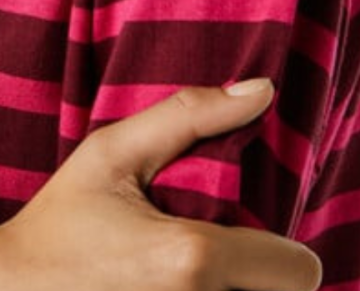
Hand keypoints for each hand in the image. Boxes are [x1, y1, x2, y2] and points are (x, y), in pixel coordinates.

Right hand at [0, 80, 321, 290]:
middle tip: (219, 256)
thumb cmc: (59, 221)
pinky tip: (167, 290)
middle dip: (264, 279)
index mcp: (191, 257)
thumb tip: (262, 89)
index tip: (252, 236)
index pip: (299, 270)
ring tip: (188, 275)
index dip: (285, 251)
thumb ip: (190, 115)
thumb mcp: (112, 152)